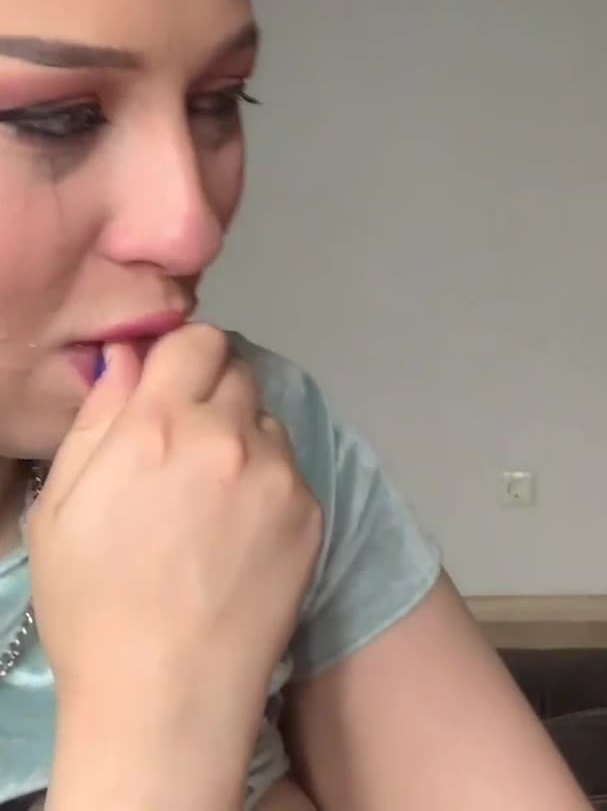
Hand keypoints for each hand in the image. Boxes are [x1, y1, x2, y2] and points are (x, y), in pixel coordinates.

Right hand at [28, 325, 321, 754]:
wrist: (167, 693)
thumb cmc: (95, 603)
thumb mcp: (61, 506)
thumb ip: (98, 416)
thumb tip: (127, 356)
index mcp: (159, 424)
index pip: (197, 341)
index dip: (183, 359)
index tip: (171, 388)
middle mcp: (227, 435)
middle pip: (237, 374)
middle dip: (212, 396)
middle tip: (187, 450)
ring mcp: (278, 474)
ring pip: (266, 423)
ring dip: (244, 440)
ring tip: (216, 501)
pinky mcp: (311, 512)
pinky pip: (290, 471)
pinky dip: (269, 486)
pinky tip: (243, 536)